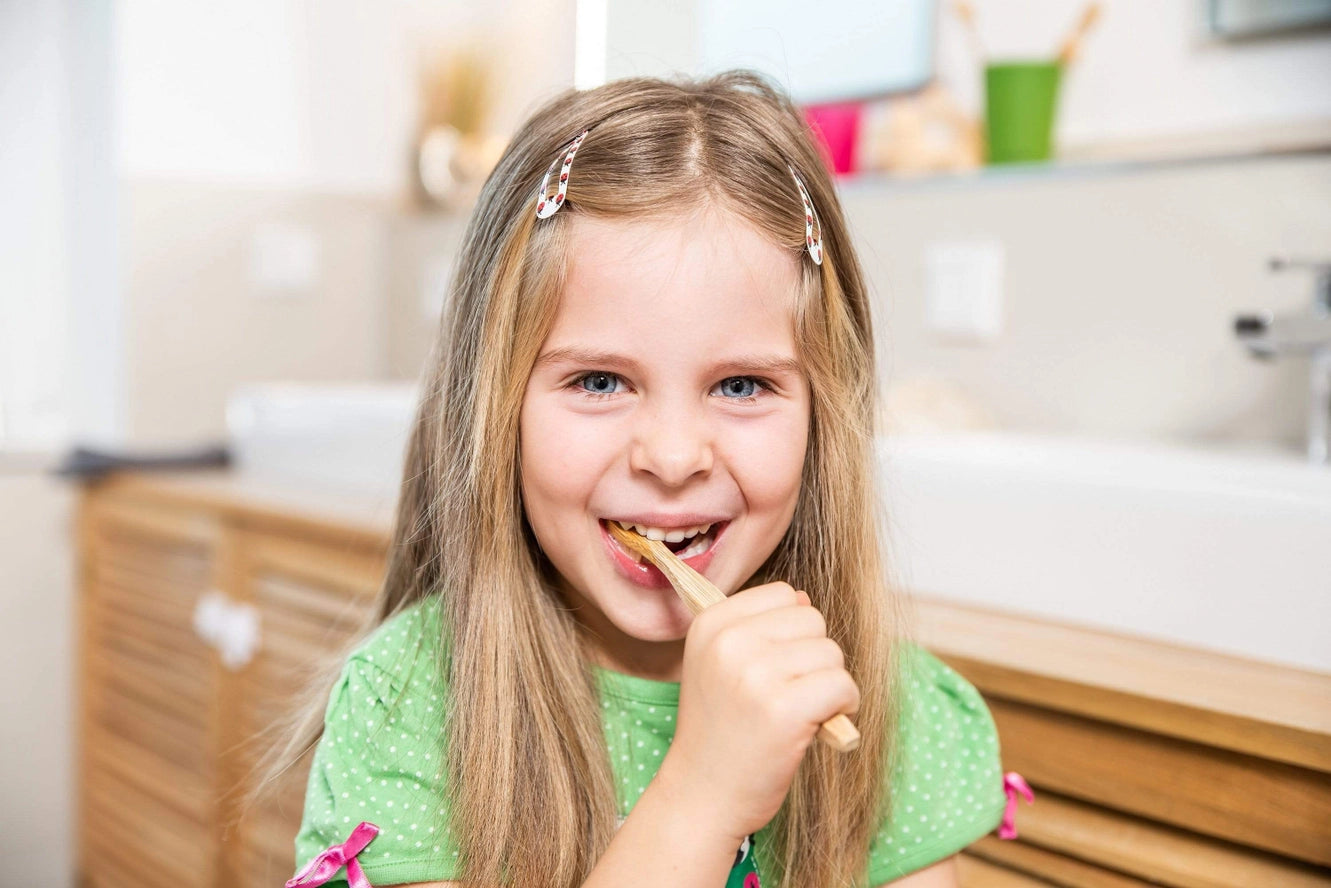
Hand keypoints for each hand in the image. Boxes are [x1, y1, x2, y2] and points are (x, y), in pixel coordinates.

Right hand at [659, 582, 860, 843]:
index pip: (782, 594)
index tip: (772, 668)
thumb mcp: (718, 664)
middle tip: (788, 694)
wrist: (704, 794)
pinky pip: (843, 685)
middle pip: (812, 619)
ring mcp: (755, 674)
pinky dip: (844, 706)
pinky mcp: (784, 709)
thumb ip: (756, 627)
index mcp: (709, 624)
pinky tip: (820, 725)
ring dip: (829, 683)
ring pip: (831, 651)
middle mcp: (729, 642)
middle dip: (813, 656)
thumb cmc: (720, 730)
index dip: (790, 632)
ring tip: (800, 713)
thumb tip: (803, 598)